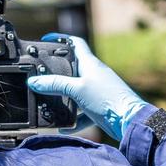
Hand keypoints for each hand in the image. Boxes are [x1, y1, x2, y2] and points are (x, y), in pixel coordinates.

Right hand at [27, 34, 148, 139]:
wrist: (130, 121)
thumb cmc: (107, 99)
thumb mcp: (77, 89)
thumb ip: (55, 85)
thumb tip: (34, 81)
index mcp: (90, 63)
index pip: (75, 43)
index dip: (61, 38)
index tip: (46, 40)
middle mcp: (94, 74)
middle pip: (72, 68)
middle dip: (57, 73)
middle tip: (41, 77)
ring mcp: (98, 90)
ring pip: (76, 91)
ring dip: (63, 98)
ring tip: (49, 103)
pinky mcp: (100, 107)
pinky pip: (82, 111)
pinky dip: (73, 118)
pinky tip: (64, 127)